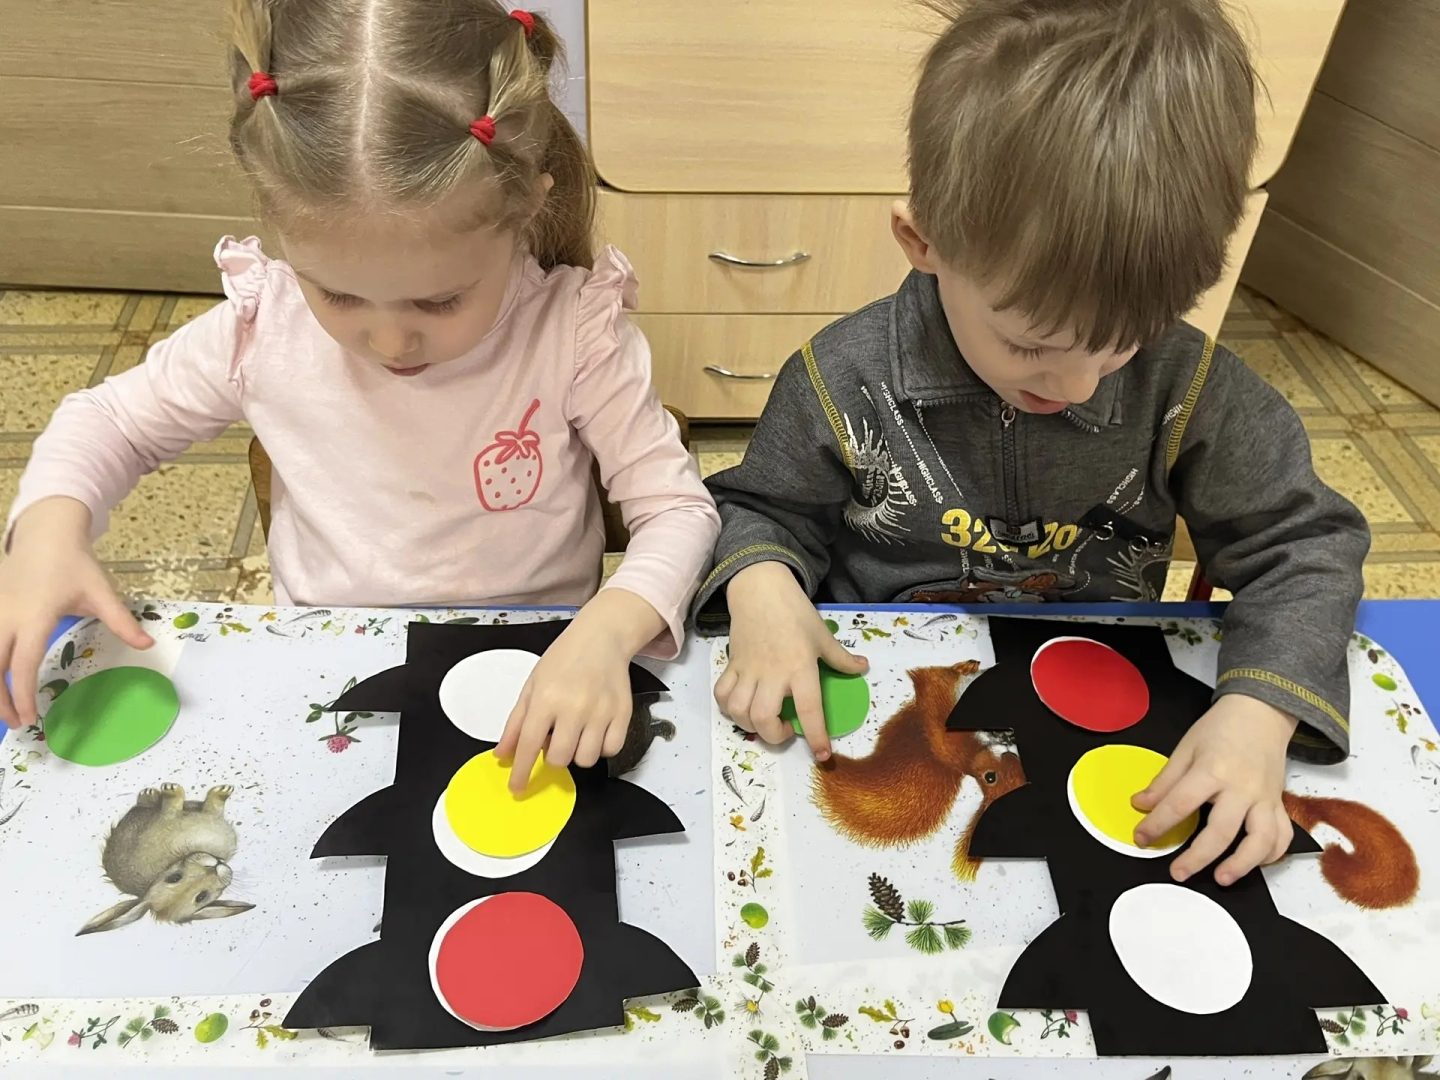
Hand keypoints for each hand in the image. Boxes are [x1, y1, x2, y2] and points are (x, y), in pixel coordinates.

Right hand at [0, 498, 152, 728]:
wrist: (45, 534)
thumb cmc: (74, 564)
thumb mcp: (101, 591)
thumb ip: (121, 621)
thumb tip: (148, 644)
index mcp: (34, 617)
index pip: (22, 664)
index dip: (24, 694)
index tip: (32, 717)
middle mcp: (5, 618)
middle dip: (0, 699)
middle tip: (17, 722)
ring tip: (7, 709)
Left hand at [495, 589, 663, 793]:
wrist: (601, 638)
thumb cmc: (563, 660)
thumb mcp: (532, 686)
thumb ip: (516, 723)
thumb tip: (503, 754)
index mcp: (546, 698)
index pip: (528, 745)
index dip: (521, 772)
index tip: (517, 788)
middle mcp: (574, 706)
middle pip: (559, 758)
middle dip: (552, 757)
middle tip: (555, 738)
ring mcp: (601, 711)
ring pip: (585, 759)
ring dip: (576, 753)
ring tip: (576, 733)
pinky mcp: (623, 713)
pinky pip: (611, 750)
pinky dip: (601, 748)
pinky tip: (594, 732)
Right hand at [714, 561, 866, 760]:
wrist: (761, 590)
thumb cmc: (796, 613)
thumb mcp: (823, 635)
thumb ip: (841, 658)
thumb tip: (864, 668)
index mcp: (800, 667)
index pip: (809, 709)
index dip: (817, 736)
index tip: (821, 755)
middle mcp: (772, 674)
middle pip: (764, 718)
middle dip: (774, 736)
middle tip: (786, 731)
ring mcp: (749, 670)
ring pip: (739, 711)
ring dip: (750, 725)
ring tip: (764, 721)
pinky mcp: (732, 664)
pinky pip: (722, 694)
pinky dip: (728, 707)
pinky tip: (741, 707)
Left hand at [1132, 693, 1297, 884]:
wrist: (1261, 713)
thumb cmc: (1220, 729)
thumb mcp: (1185, 748)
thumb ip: (1164, 781)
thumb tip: (1140, 805)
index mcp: (1213, 770)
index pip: (1180, 804)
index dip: (1157, 825)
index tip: (1141, 838)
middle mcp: (1242, 788)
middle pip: (1221, 831)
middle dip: (1197, 857)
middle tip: (1177, 873)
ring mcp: (1265, 798)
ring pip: (1261, 840)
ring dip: (1242, 864)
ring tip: (1221, 879)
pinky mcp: (1279, 804)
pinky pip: (1282, 836)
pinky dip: (1271, 855)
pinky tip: (1253, 864)